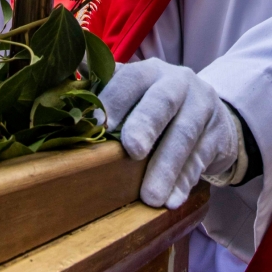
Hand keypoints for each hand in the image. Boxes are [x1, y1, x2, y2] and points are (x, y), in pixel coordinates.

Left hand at [101, 59, 238, 208]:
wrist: (212, 117)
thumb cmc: (157, 108)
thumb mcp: (134, 94)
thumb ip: (101, 90)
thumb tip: (53, 86)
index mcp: (149, 71)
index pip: (130, 78)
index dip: (113, 99)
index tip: (97, 123)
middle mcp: (178, 82)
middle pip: (163, 100)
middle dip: (146, 123)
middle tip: (132, 150)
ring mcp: (202, 106)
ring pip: (185, 134)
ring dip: (167, 166)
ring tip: (151, 197)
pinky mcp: (218, 133)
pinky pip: (202, 158)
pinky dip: (186, 181)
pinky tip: (173, 200)